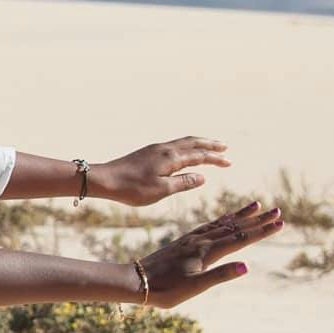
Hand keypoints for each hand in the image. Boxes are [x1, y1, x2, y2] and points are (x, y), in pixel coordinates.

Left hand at [91, 137, 230, 205]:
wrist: (104, 180)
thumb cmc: (132, 188)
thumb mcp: (161, 190)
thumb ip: (183, 182)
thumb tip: (202, 177)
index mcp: (171, 158)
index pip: (199, 156)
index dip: (215, 159)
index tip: (229, 162)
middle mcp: (164, 149)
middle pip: (192, 143)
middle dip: (210, 145)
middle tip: (225, 147)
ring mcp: (155, 149)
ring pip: (182, 142)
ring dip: (198, 144)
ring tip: (209, 146)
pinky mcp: (147, 152)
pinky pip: (173, 145)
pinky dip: (185, 147)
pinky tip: (183, 153)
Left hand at [137, 201, 281, 305]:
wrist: (136, 281)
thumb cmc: (166, 290)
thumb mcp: (194, 287)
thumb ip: (219, 276)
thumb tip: (246, 267)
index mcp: (206, 252)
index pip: (240, 239)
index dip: (261, 231)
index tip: (279, 222)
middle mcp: (201, 242)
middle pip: (235, 228)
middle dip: (257, 220)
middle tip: (277, 211)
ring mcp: (192, 240)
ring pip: (222, 224)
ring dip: (241, 216)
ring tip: (256, 205)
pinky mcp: (185, 241)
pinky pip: (209, 226)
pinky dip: (222, 220)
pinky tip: (226, 218)